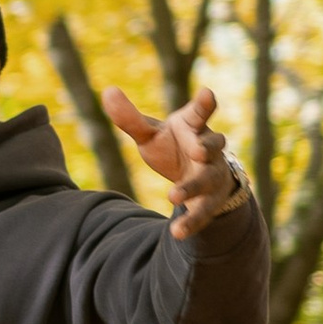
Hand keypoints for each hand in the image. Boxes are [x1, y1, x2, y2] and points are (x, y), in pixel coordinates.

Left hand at [101, 82, 244, 240]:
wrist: (194, 174)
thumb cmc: (172, 145)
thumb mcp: (150, 133)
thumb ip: (131, 118)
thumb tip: (108, 91)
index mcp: (194, 126)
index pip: (200, 113)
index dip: (204, 104)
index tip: (207, 94)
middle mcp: (210, 149)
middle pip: (212, 146)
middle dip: (205, 148)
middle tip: (196, 152)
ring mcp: (213, 175)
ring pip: (208, 180)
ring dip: (193, 187)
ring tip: (173, 196)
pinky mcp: (211, 200)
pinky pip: (204, 212)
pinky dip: (191, 222)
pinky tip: (176, 232)